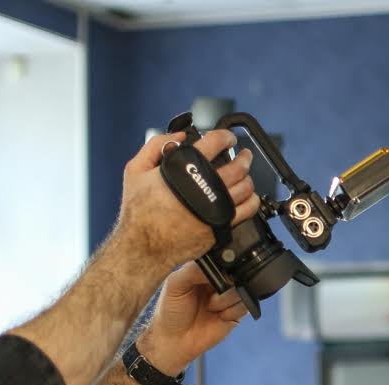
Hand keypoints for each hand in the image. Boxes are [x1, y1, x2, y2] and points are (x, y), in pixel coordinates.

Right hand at [115, 128, 261, 267]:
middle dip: (244, 157)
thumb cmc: (139, 209)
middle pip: (237, 167)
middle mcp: (204, 187)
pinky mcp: (220, 226)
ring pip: (245, 188)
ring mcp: (215, 207)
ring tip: (246, 174)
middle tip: (244, 155)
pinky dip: (252, 201)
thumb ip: (156, 146)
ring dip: (248, 177)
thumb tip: (181, 136)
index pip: (214, 143)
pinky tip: (250, 196)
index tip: (228, 138)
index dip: (225, 137)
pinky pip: (247, 211)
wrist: (145, 245)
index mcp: (185, 168)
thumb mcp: (135, 169)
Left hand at [134, 261, 249, 375]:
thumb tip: (216, 264)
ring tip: (210, 308)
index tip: (213, 276)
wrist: (176, 340)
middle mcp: (217, 282)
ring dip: (225, 301)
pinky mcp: (236, 312)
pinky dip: (232, 311)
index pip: (221, 259)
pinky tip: (219, 316)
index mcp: (203, 271)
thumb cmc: (170, 311)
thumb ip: (193, 270)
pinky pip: (245, 305)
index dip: (221, 266)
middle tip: (208, 296)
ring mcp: (228, 297)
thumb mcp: (175, 284)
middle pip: (235, 273)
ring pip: (241, 290)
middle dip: (223, 285)